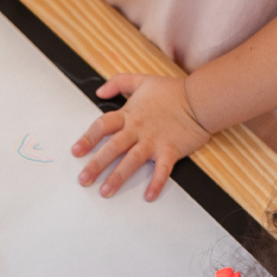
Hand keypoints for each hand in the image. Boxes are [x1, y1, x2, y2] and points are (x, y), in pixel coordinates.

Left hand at [72, 75, 210, 201]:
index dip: (88, 138)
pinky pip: (162, 169)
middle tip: (83, 180)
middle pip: (113, 147)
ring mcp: (154, 141)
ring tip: (105, 192)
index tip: (76, 151)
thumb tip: (99, 91)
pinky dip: (156, 183)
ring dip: (118, 177)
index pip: (103, 126)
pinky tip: (149, 196)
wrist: (200, 98)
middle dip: (96, 164)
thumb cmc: (171, 91)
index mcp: (129, 115)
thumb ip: (119, 82)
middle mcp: (138, 130)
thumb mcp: (142, 80)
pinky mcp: (170, 150)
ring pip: (132, 161)